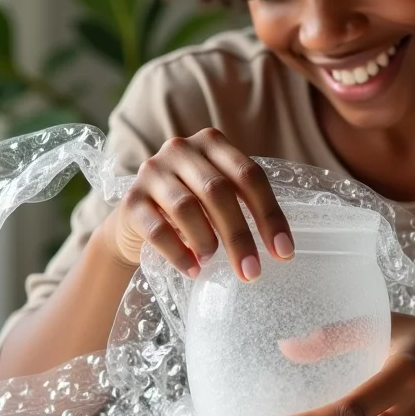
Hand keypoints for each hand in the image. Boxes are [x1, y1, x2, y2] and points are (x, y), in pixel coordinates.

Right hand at [96, 128, 294, 281]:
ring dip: (206, 240)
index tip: (284, 252)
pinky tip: (193, 270)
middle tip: (252, 272)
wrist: (136, 220)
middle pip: (219, 191)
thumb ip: (243, 203)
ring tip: (214, 262)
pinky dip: (179, 253)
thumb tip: (281, 247)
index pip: (249, 175)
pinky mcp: (130, 200)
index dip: (270, 214)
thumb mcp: (219, 195)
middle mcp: (181, 149)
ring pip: (187, 207)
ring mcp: (152, 171)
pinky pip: (157, 229)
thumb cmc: (191, 207)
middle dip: (240, 236)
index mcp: (212, 143)